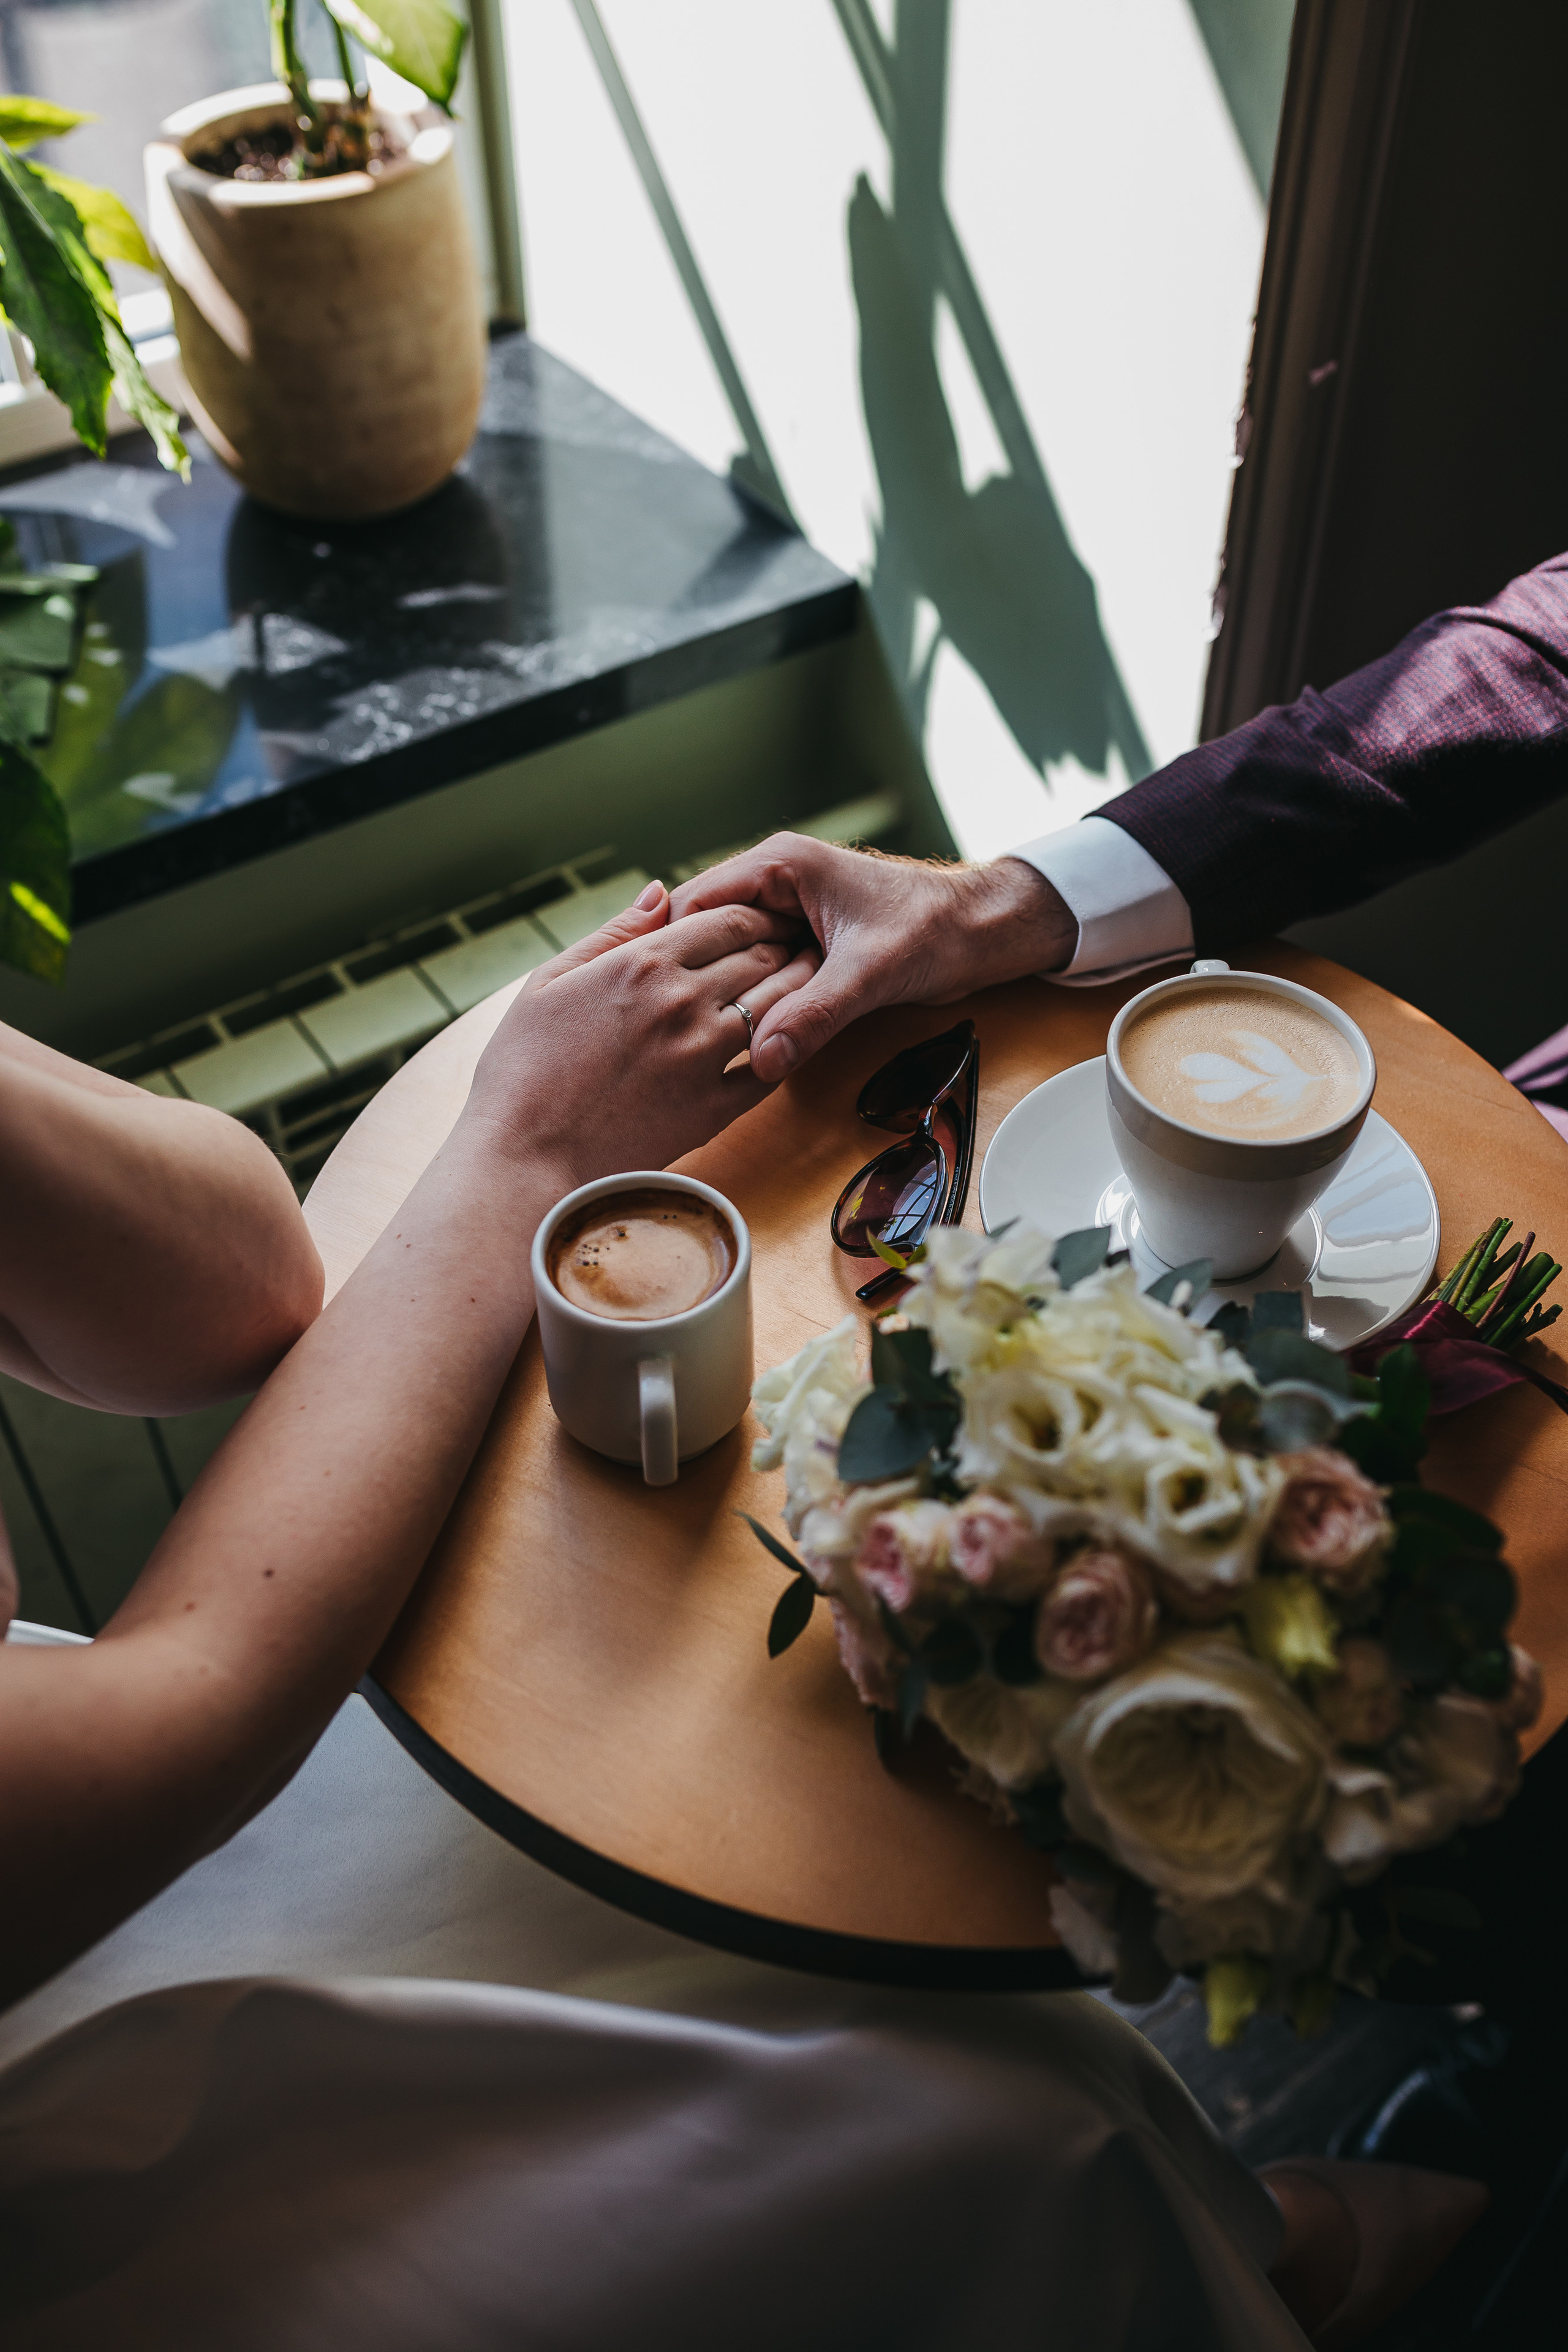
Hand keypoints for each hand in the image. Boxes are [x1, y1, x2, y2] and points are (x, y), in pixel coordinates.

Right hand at [465, 881, 817, 1181]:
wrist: (523, 1157)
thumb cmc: (522, 1069)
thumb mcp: (550, 981)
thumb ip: (613, 933)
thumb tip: (660, 892)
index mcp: (643, 963)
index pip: (727, 919)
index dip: (757, 912)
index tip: (769, 915)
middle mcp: (683, 1002)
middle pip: (761, 955)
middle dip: (787, 942)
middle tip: (801, 940)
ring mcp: (703, 1057)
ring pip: (777, 1005)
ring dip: (799, 987)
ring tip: (810, 980)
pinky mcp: (713, 1109)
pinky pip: (770, 1070)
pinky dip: (785, 1049)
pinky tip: (785, 1041)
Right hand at [668, 836, 1075, 1080]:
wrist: (986, 931)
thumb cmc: (938, 929)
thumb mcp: (871, 974)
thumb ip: (814, 1015)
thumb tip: (762, 1060)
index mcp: (779, 864)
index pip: (693, 903)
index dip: (670, 952)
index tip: (653, 1001)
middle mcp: (775, 880)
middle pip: (703, 931)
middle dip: (692, 978)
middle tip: (671, 1029)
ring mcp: (787, 911)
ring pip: (729, 955)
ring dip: (723, 992)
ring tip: (701, 1036)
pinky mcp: (801, 940)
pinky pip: (758, 969)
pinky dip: (752, 998)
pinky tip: (744, 1033)